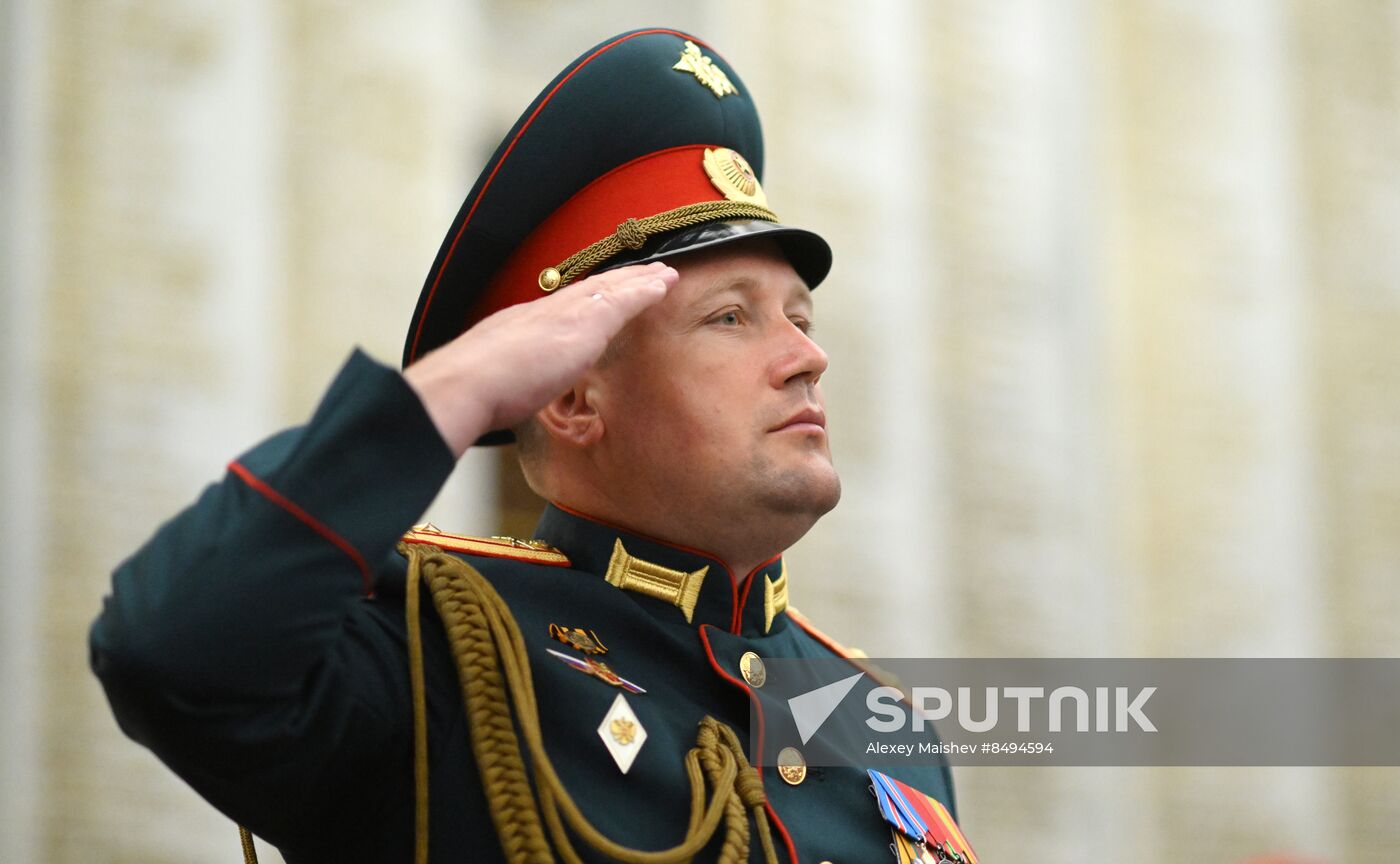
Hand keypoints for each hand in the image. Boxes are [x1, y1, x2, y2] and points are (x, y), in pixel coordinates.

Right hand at [403, 262, 677, 455]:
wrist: (470, 382)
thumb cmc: (475, 391)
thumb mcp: (497, 378)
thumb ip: (511, 378)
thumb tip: (511, 392)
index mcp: (525, 323)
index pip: (563, 305)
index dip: (588, 296)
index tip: (605, 290)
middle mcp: (547, 309)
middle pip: (591, 288)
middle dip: (618, 280)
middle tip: (644, 272)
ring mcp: (567, 313)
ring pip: (611, 287)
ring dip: (639, 279)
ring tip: (663, 273)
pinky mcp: (586, 322)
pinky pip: (624, 299)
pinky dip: (645, 290)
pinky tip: (664, 285)